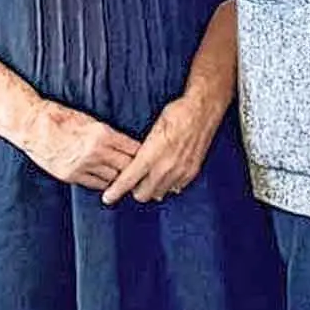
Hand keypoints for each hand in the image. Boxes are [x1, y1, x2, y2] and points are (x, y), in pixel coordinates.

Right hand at [21, 100, 141, 190]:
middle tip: (144, 173)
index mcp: (103, 134)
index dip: (143, 155)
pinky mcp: (71, 175)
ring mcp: (83, 166)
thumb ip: (108, 134)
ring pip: (113, 179)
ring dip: (120, 178)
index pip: (133, 149)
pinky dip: (104, 183)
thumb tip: (126, 146)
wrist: (33, 125)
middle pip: (126, 167)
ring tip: (128, 179)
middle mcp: (96, 151)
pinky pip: (96, 185)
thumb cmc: (61, 117)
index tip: (150, 157)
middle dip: (135, 170)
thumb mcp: (90, 120)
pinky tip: (108, 181)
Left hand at [106, 88, 225, 204]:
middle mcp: (165, 167)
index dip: (116, 191)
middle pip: (143, 194)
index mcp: (151, 155)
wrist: (202, 111)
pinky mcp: (191, 172)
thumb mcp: (152, 130)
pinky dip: (168, 184)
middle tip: (133, 181)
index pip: (128, 180)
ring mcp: (180, 172)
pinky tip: (167, 173)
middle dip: (135, 190)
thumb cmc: (176, 114)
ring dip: (152, 188)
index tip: (107, 197)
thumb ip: (143, 152)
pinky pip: (175, 188)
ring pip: (159, 193)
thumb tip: (135, 164)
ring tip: (151, 176)